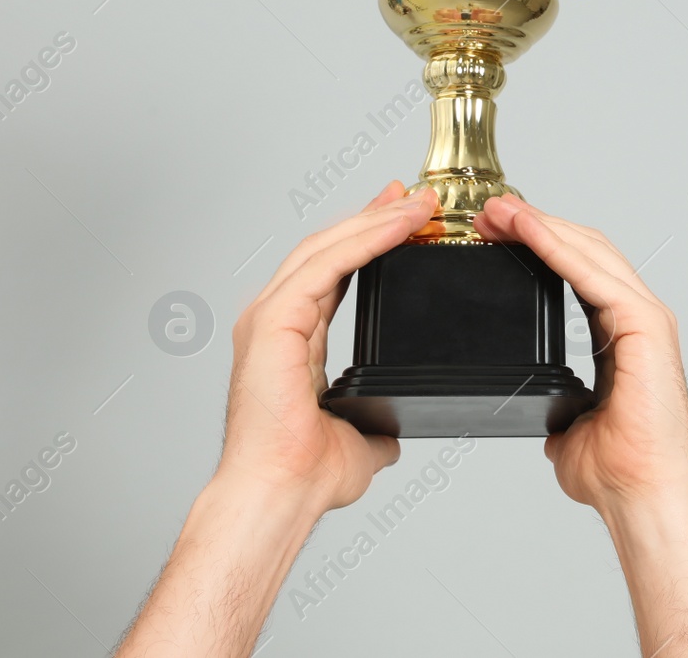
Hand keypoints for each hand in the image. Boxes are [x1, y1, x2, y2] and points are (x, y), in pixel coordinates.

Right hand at [114, 183, 439, 657]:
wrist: (281, 493)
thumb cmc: (305, 473)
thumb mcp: (358, 436)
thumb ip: (371, 422)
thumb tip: (389, 432)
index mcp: (291, 339)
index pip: (331, 271)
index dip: (366, 238)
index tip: (402, 216)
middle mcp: (275, 320)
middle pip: (328, 247)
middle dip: (373, 215)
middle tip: (415, 195)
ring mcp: (270, 317)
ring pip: (326, 248)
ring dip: (375, 220)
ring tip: (417, 202)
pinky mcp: (274, 321)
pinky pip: (327, 266)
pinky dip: (365, 240)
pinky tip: (398, 225)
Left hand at [474, 196, 687, 656]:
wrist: (641, 493)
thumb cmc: (616, 469)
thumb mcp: (568, 423)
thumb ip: (559, 406)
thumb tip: (542, 416)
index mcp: (620, 334)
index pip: (579, 270)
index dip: (539, 244)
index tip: (494, 231)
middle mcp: (638, 317)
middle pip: (585, 249)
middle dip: (535, 223)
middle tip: (487, 210)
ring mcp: (646, 317)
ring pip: (591, 250)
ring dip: (541, 225)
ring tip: (497, 210)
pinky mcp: (645, 324)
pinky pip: (594, 274)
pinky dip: (557, 248)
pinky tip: (526, 231)